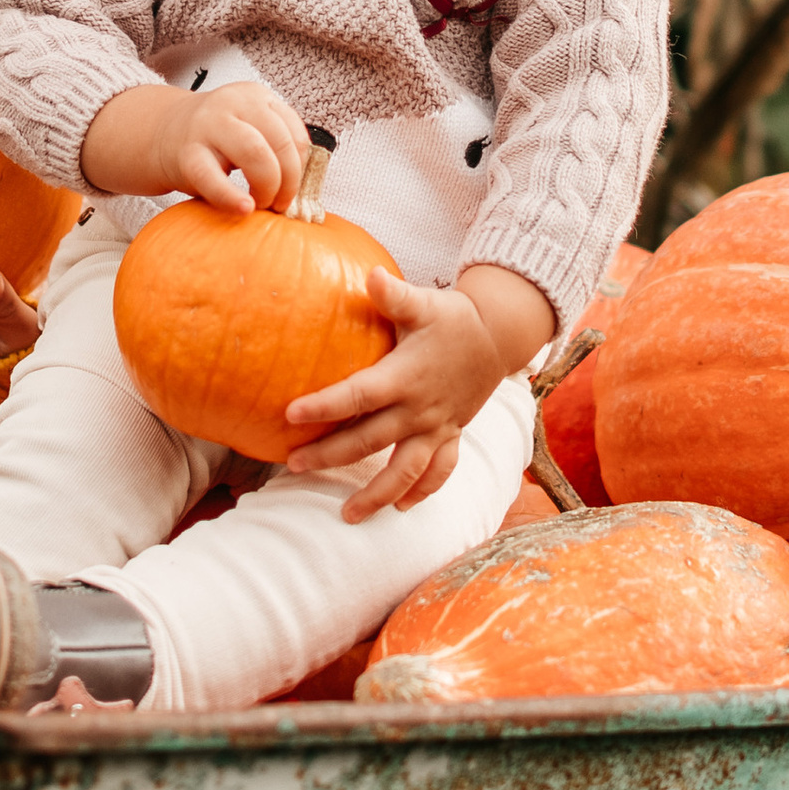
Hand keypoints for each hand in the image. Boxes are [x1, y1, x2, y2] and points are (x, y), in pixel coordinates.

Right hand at [80, 75, 311, 212]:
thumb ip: (277, 147)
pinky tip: (243, 209)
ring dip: (268, 186)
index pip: (296, 132)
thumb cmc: (217, 141)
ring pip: (256, 153)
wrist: (163, 134)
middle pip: (281, 142)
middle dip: (289, 180)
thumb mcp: (250, 129)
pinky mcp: (188, 153)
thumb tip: (308, 192)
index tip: (294, 190)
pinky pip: (214, 178)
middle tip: (280, 203)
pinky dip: (233, 197)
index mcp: (257, 97)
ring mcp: (209, 125)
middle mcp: (235, 104)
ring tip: (261, 204)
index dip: (301, 168)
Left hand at [282, 262, 554, 519]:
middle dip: (330, 456)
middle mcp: (418, 409)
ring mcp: (436, 428)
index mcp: (405, 376)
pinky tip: (399, 507)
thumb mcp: (424, 302)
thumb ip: (393, 295)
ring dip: (375, 493)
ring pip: (405, 470)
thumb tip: (369, 275)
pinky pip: (439, 472)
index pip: (358, 395)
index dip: (325, 406)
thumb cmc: (452, 318)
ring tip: (347, 514)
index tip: (290, 414)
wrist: (498, 338)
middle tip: (293, 465)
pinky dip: (421, 492)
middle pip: (369, 440)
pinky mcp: (450, 435)